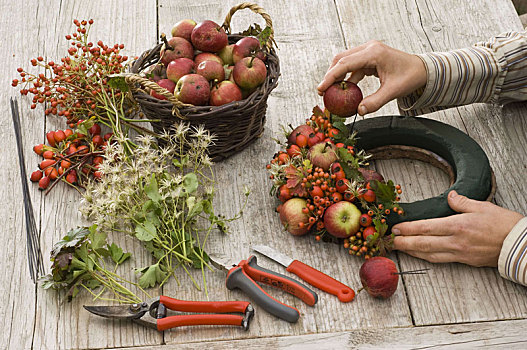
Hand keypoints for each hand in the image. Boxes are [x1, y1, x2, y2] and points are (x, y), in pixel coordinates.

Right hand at [317, 41, 426, 115]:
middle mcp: (369, 48)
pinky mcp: (369, 57)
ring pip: (345, 62)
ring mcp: (368, 51)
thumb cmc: (410, 77)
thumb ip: (375, 102)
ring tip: (331, 92)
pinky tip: (345, 90)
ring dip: (337, 76)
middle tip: (322, 92)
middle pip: (341, 59)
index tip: (320, 89)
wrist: (422, 70)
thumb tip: (359, 112)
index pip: (345, 64)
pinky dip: (347, 78)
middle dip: (330, 75)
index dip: (330, 77)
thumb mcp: (393, 91)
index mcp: (374, 53)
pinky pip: (353, 66)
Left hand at [392, 190, 523, 266]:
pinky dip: (427, 257)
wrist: (520, 245)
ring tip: (400, 248)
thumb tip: (450, 196)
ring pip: (429, 254)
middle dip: (404, 243)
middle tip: (390, 241)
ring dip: (412, 252)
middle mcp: (455, 241)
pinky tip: (420, 255)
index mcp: (457, 226)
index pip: (425, 228)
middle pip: (422, 244)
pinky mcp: (465, 261)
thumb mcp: (482, 206)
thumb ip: (462, 202)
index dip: (408, 229)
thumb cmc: (504, 224)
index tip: (396, 228)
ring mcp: (459, 253)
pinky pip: (441, 259)